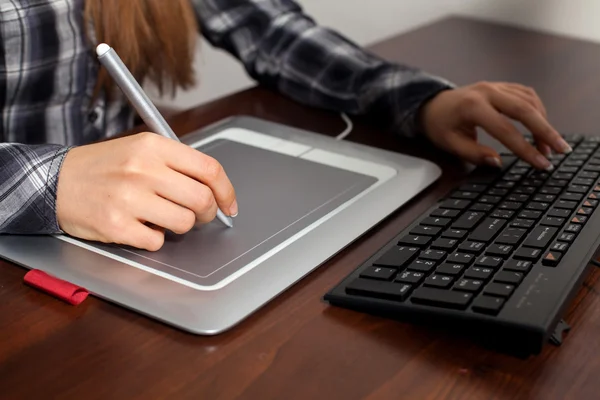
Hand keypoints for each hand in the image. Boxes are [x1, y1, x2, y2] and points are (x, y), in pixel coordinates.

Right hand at [56, 132, 237, 250]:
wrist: (54, 182)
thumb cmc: (102, 168)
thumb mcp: (140, 149)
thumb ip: (176, 164)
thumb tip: (214, 190)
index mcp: (153, 147)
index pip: (209, 168)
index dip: (226, 190)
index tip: (229, 205)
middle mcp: (143, 170)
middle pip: (201, 199)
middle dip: (207, 213)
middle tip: (198, 215)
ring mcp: (129, 198)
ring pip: (184, 223)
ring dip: (179, 226)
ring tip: (161, 217)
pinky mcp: (117, 225)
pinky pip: (156, 241)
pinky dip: (153, 238)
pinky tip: (138, 225)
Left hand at [419, 81, 570, 169]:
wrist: (431, 104)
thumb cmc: (439, 125)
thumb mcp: (450, 144)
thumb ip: (474, 154)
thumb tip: (498, 163)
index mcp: (472, 107)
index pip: (505, 130)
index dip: (525, 149)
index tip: (541, 163)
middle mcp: (487, 92)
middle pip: (524, 110)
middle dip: (546, 131)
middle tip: (561, 151)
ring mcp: (495, 86)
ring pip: (529, 100)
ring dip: (543, 122)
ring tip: (549, 145)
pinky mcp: (501, 86)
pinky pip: (526, 94)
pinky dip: (537, 110)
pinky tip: (541, 125)